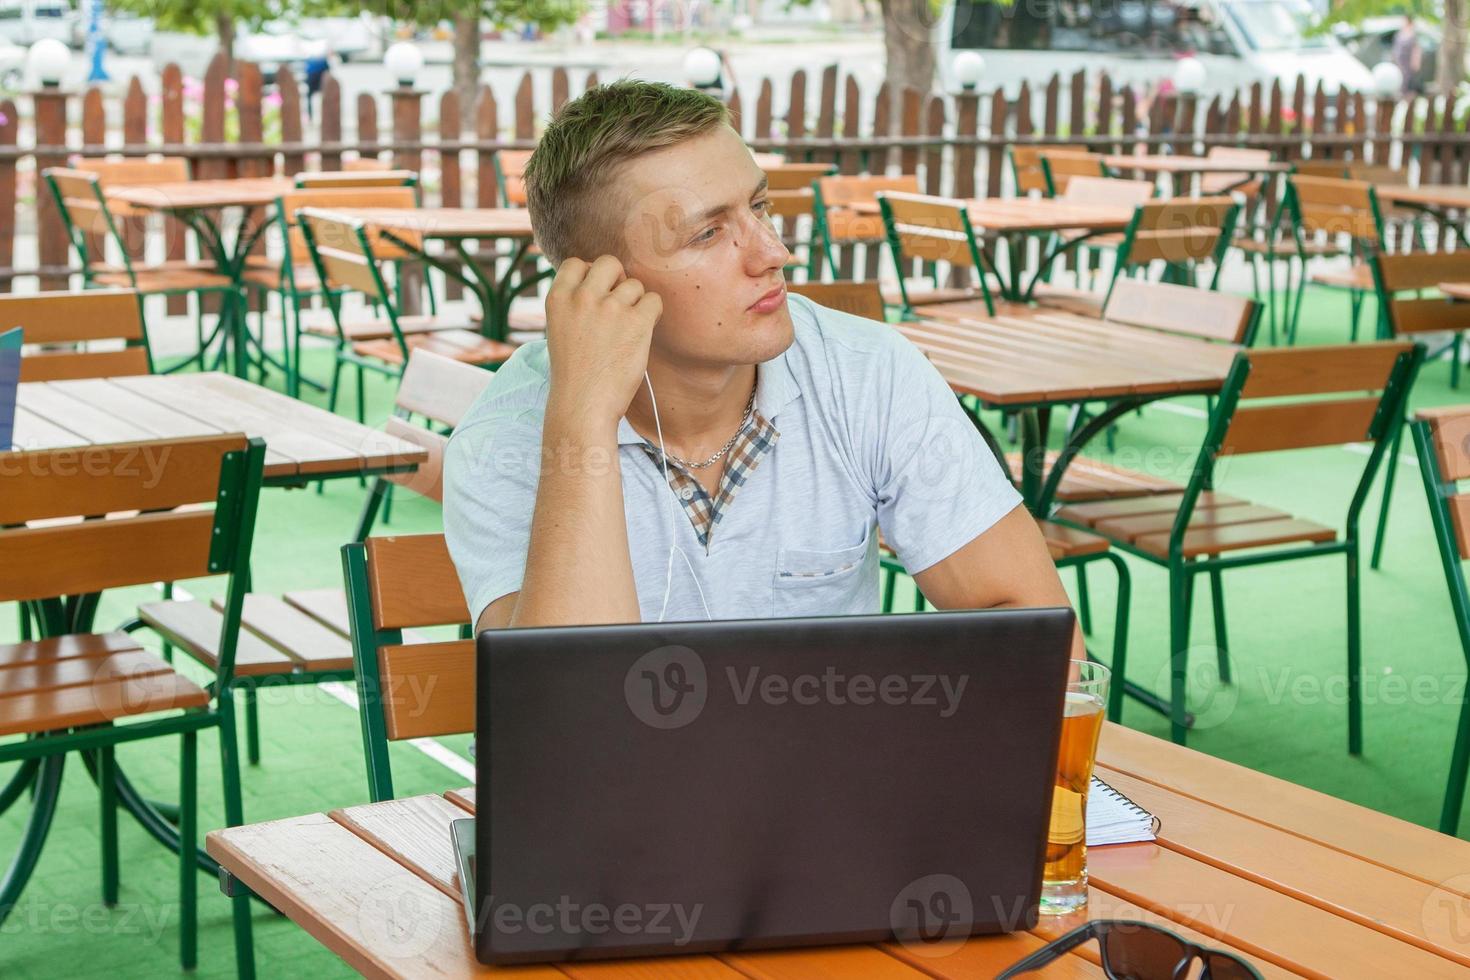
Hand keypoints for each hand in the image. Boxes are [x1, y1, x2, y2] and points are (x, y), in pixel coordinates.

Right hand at [544, 255, 661, 429]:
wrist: (584, 405)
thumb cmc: (574, 374)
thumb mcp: (559, 329)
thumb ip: (574, 303)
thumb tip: (603, 282)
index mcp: (558, 298)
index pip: (576, 263)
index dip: (590, 275)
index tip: (596, 295)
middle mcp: (583, 297)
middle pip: (609, 263)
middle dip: (617, 280)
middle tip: (618, 306)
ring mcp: (610, 308)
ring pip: (634, 285)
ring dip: (635, 303)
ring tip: (627, 330)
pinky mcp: (636, 322)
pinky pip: (654, 300)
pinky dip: (653, 315)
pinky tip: (642, 332)